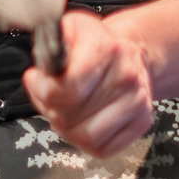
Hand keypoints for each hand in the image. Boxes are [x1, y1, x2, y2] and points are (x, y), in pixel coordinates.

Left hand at [23, 10, 155, 156]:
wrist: (128, 53)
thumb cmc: (90, 44)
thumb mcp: (66, 29)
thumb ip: (48, 47)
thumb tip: (40, 74)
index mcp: (105, 47)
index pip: (68, 88)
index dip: (42, 89)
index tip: (36, 79)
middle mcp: (126, 75)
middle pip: (71, 116)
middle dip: (51, 109)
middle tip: (50, 97)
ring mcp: (138, 101)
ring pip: (86, 137)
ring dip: (66, 128)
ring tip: (64, 111)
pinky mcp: (142, 122)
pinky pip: (102, 149)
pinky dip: (84, 141)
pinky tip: (81, 121)